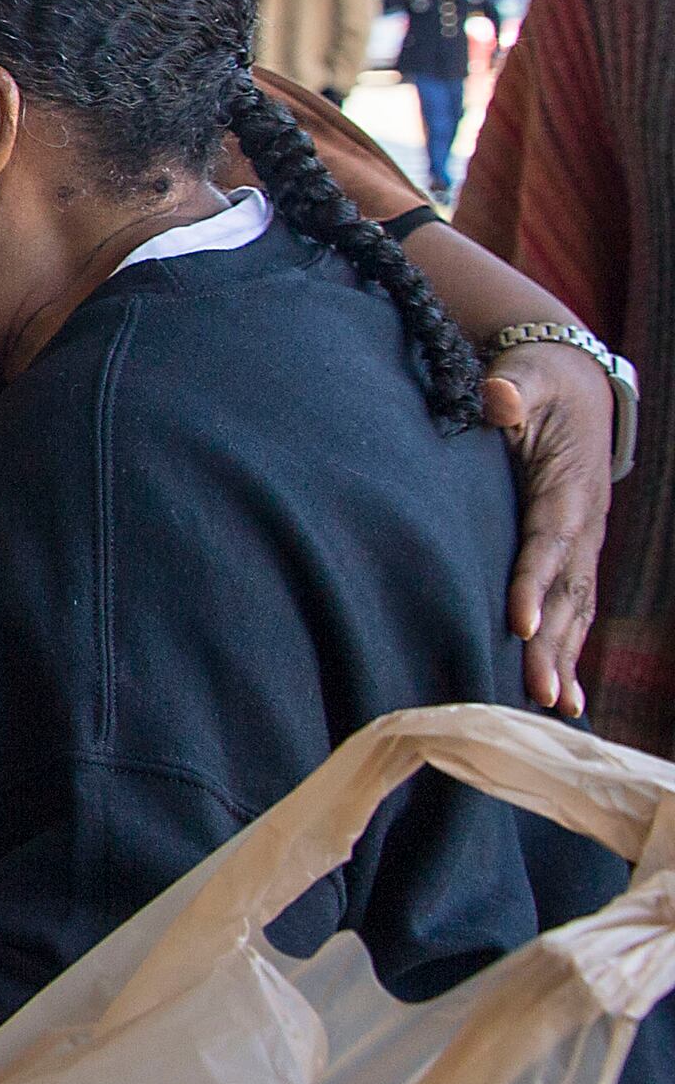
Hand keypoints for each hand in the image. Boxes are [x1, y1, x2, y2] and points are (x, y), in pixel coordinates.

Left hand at [485, 342, 611, 715]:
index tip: (519, 624)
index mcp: (567, 490)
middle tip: (538, 693)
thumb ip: (512, 390)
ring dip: (565, 658)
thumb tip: (499, 398)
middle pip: (568, 594)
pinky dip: (572, 653)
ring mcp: (584, 546)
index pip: (549, 543)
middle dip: (554, 644)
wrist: (577, 387)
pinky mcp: (576, 556)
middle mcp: (583, 526)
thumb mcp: (525, 377)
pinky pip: (577, 610)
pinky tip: (567, 700)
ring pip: (576, 611)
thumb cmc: (539, 384)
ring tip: (553, 706)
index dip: (535, 584)